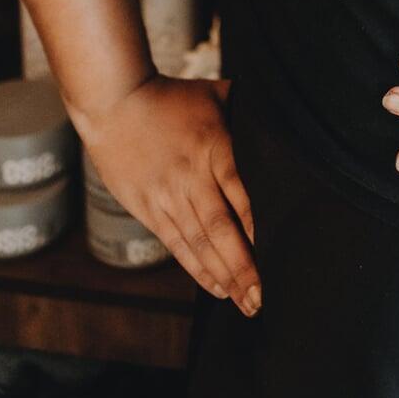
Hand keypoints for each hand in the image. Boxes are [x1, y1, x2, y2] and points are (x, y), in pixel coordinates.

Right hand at [79, 75, 261, 314]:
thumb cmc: (171, 97)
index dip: (257, 227)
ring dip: (222, 275)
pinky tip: (216, 287)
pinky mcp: (148, 208)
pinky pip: (176, 244)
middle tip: (261, 298)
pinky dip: (197, 268)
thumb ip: (247, 111)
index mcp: (213, 146)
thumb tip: (284, 113)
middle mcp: (191, 176)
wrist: (114, 102)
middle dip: (242, 266)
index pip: (240, 193)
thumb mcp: (216, 95)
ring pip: (198, 244)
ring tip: (244, 302)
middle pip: (220, 228)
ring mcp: (167, 195)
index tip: (277, 253)